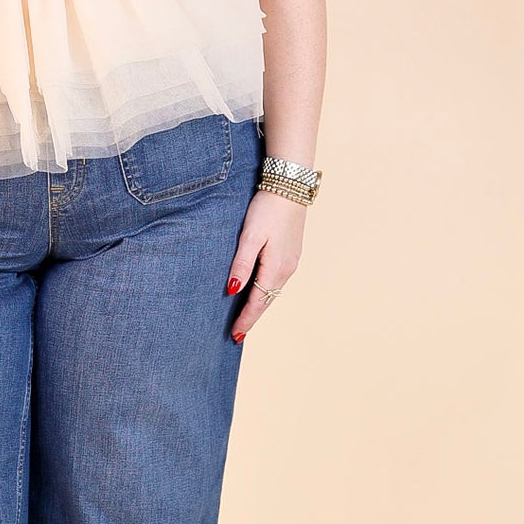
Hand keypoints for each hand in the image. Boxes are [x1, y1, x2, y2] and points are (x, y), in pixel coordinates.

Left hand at [226, 188, 306, 341]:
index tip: (234, 336)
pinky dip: (265, 291)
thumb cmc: (266, 209)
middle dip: (252, 317)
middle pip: (266, 300)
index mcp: (275, 269)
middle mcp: (287, 270)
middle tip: (237, 335)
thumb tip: (232, 291)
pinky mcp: (291, 253)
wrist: (290, 187)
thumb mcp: (250, 237)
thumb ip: (241, 265)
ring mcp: (291, 262)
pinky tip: (258, 292)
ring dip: (259, 305)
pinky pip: (276, 280)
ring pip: (272, 291)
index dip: (245, 320)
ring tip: (245, 318)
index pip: (257, 303)